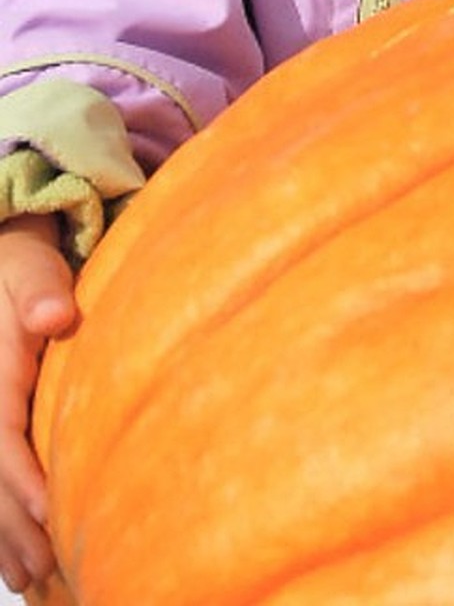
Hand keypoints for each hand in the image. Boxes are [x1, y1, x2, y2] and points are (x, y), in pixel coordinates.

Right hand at [0, 214, 75, 592]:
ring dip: (0, 536)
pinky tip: (14, 561)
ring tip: (29, 578)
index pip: (1, 435)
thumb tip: (56, 316)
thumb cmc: (21, 272)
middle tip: (43, 568)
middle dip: (11, 525)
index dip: (21, 475)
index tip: (50, 508)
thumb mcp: (30, 271)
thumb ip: (42, 291)